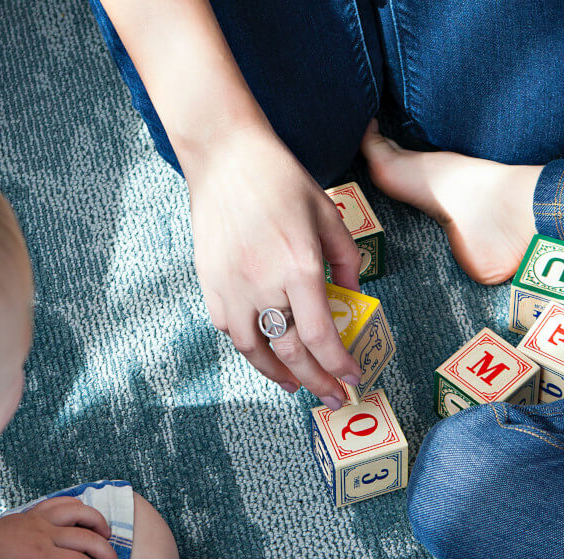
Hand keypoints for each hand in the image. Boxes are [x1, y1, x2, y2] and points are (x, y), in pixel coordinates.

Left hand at [0, 498, 119, 558]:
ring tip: (107, 538)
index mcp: (42, 556)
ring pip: (81, 512)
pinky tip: (86, 518)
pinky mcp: (37, 511)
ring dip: (99, 523)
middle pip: (88, 538)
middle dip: (107, 554)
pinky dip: (80, 507)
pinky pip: (64, 501)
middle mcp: (46, 533)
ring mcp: (42, 519)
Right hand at [183, 126, 362, 408]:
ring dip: (279, 375)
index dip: (338, 366)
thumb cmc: (281, 181)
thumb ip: (346, 261)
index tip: (352, 379)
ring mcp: (232, 287)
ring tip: (297, 384)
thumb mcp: (328, 215)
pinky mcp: (210, 284)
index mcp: (299, 266)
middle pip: (292, 352)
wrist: (225, 157)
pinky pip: (231, 330)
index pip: (321, 336)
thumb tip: (353, 298)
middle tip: (333, 397)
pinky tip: (266, 351)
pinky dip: (251, 348)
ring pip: (255, 351)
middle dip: (317, 382)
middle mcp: (264, 284)